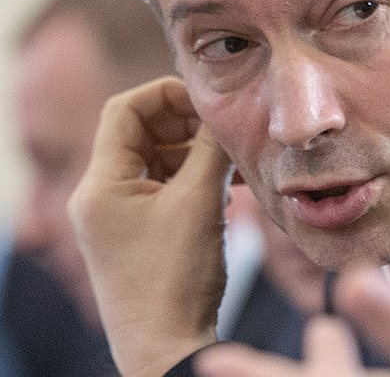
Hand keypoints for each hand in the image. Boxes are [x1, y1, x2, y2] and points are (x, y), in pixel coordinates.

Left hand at [69, 76, 231, 376]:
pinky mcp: (140, 234)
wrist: (167, 347)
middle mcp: (101, 196)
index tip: (211, 102)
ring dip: (197, 155)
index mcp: (101, 184)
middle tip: (229, 131)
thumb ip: (211, 150)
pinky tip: (230, 189)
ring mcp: (120, 217)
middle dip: (188, 125)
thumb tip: (229, 114)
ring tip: (236, 164)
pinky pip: (166, 189)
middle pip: (143, 133)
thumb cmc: (176, 279)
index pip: (125, 110)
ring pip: (159, 161)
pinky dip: (196, 180)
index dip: (167, 95)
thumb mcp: (199, 203)